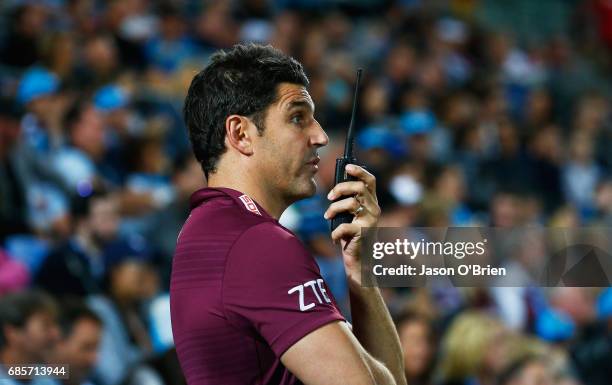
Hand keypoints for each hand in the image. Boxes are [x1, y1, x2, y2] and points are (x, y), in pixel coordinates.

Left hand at [324, 164, 379, 284]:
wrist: (358, 260)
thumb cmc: (350, 235)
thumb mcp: (349, 215)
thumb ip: (346, 201)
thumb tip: (334, 188)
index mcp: (371, 202)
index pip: (370, 180)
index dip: (359, 171)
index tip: (347, 167)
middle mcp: (374, 209)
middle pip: (359, 187)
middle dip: (340, 188)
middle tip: (329, 198)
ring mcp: (370, 221)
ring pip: (351, 203)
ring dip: (334, 209)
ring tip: (327, 217)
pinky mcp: (363, 233)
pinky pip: (345, 226)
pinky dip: (335, 232)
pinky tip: (334, 237)